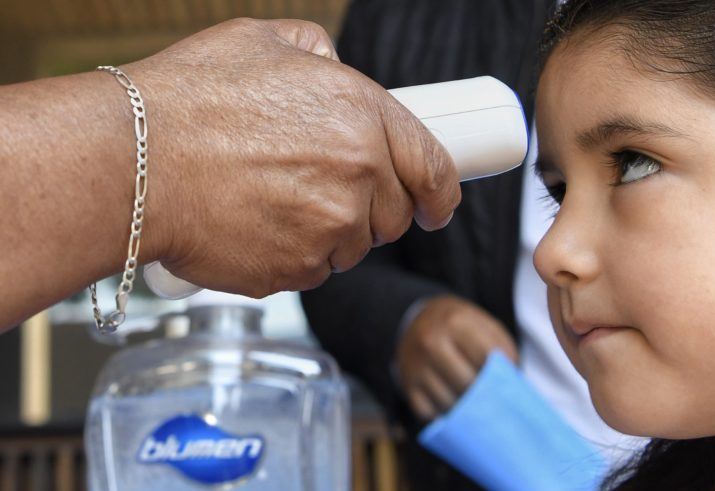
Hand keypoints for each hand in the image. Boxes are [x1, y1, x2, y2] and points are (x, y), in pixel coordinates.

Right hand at [129, 18, 460, 296]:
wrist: (133, 161)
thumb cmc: (188, 101)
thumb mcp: (262, 43)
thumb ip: (316, 54)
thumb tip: (332, 67)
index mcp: (362, 115)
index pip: (433, 166)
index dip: (441, 192)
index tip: (438, 206)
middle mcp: (357, 175)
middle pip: (393, 216)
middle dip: (369, 210)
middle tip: (323, 194)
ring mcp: (329, 229)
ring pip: (352, 247)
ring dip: (327, 234)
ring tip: (273, 204)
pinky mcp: (296, 271)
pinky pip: (313, 271)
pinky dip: (293, 256)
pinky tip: (256, 227)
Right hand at [396, 295, 518, 420]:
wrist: (419, 323)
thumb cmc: (462, 328)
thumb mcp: (484, 325)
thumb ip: (502, 348)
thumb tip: (512, 382)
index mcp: (455, 322)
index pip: (485, 357)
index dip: (500, 373)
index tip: (507, 380)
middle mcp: (431, 342)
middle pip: (467, 383)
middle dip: (484, 395)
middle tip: (494, 399)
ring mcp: (416, 365)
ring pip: (449, 401)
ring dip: (466, 410)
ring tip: (477, 406)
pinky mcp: (408, 386)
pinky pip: (429, 414)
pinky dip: (445, 416)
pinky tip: (455, 409)